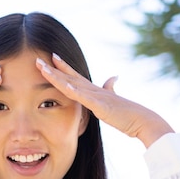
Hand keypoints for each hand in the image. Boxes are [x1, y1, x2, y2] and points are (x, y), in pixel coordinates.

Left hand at [36, 54, 173, 147]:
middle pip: (69, 78)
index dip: (62, 67)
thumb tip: (114, 77)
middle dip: (52, 70)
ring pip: (72, 85)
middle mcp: (93, 90)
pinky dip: (74, 91)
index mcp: (94, 90)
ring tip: (44, 69)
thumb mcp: (115, 99)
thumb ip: (111, 88)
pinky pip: (85, 98)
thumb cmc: (128, 113)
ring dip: (57, 77)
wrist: (141, 120)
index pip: (75, 76)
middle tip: (37, 61)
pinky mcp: (101, 105)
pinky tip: (64, 84)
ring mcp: (96, 97)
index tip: (51, 58)